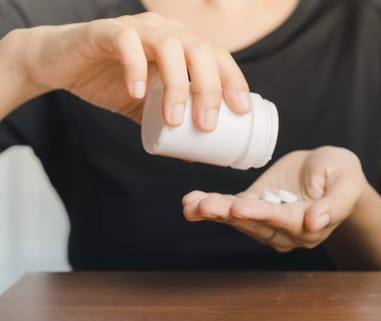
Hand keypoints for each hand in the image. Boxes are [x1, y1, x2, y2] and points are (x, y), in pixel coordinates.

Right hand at [8, 12, 248, 128]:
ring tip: (174, 120)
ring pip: (169, 47)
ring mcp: (137, 28)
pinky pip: (127, 43)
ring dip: (177, 85)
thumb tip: (197, 155)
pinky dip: (135, 68)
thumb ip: (171, 122)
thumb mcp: (148, 106)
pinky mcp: (106, 32)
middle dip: (211, 87)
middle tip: (207, 124)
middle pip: (201, 50)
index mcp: (182, 44)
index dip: (234, 80)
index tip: (242, 111)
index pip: (218, 56)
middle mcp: (165, 30)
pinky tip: (138, 94)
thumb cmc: (111, 82)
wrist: (60, 65)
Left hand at [181, 146, 366, 251]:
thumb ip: (335, 205)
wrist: (331, 171)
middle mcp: (286, 232)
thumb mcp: (347, 183)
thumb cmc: (343, 175)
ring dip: (214, 213)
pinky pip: (231, 210)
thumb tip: (315, 224)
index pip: (282, 220)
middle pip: (254, 224)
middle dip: (228, 215)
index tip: (238, 207)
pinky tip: (190, 204)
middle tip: (204, 206)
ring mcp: (268, 222)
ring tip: (191, 205)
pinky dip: (211, 207)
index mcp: (310, 225)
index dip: (260, 214)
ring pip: (239, 220)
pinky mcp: (255, 209)